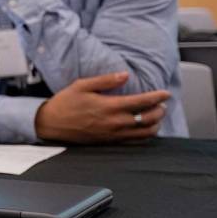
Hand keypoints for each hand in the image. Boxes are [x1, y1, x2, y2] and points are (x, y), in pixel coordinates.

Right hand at [34, 71, 169, 143]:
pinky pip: (135, 141)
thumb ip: (105, 80)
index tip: (165, 93)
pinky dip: (145, 135)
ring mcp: (113, 134)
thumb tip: (125, 75)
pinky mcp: (110, 142)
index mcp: (109, 106)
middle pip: (148, 118)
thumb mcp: (81, 85)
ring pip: (145, 133)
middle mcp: (115, 122)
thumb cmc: (65, 103)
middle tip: (162, 104)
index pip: (141, 102)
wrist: (51, 125)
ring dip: (156, 124)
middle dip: (159, 110)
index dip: (157, 97)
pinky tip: (145, 128)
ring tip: (156, 116)